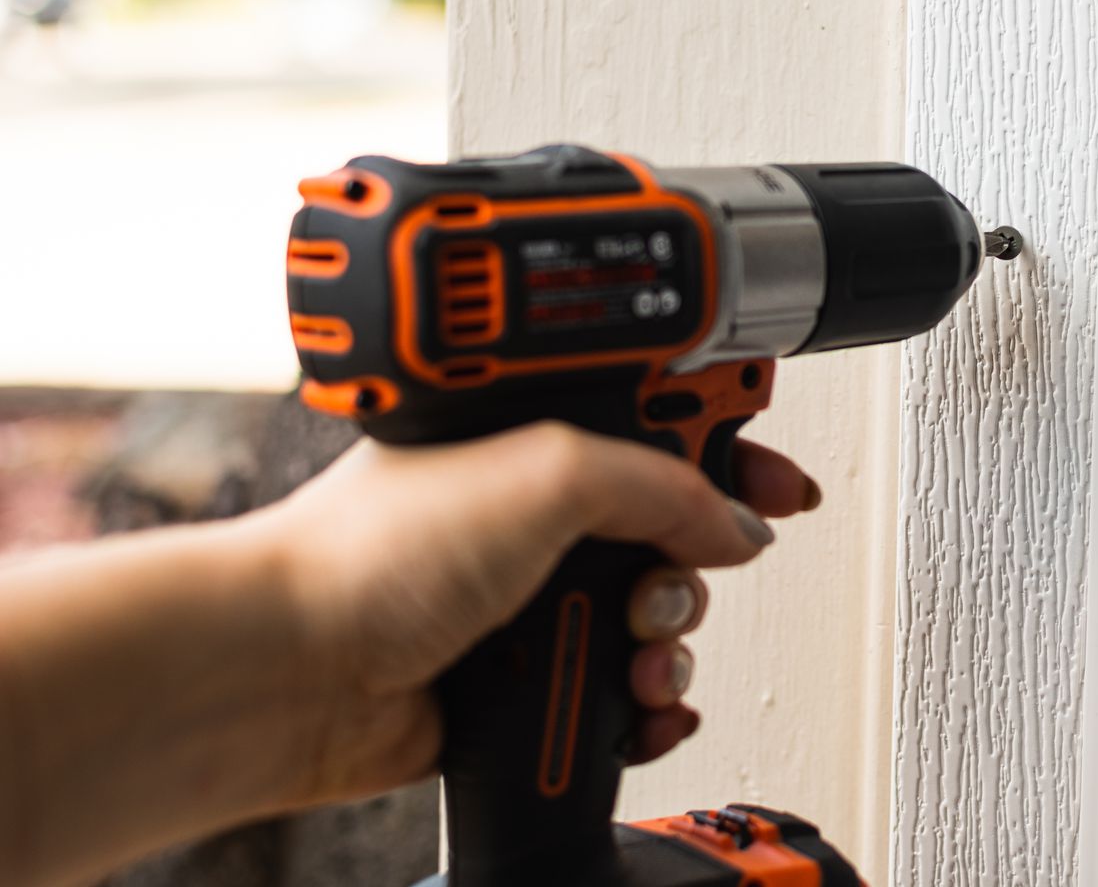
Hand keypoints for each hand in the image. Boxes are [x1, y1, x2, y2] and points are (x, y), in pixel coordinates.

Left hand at [266, 421, 820, 806]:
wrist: (294, 671)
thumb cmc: (370, 552)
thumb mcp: (546, 471)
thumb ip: (661, 483)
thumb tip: (732, 520)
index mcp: (534, 431)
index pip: (660, 419)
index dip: (729, 444)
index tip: (778, 478)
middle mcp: (531, 509)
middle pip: (671, 526)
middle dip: (697, 561)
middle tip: (671, 571)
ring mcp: (526, 594)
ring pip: (653, 614)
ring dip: (669, 641)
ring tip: (635, 649)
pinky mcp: (523, 672)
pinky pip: (617, 687)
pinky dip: (645, 704)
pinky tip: (640, 704)